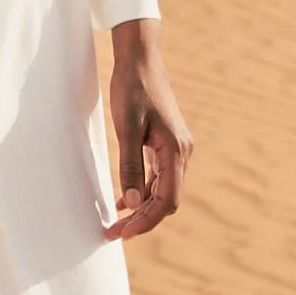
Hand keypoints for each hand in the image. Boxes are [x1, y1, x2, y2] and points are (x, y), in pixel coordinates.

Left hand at [105, 21, 191, 238]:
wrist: (140, 61)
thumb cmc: (133, 90)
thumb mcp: (127, 129)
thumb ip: (130, 166)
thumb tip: (133, 204)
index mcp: (176, 152)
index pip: (167, 201)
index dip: (145, 221)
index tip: (121, 233)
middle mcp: (182, 154)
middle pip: (166, 201)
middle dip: (142, 220)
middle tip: (113, 233)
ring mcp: (176, 149)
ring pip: (163, 191)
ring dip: (142, 209)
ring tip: (116, 223)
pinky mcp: (166, 144)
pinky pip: (158, 177)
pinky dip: (143, 191)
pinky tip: (124, 201)